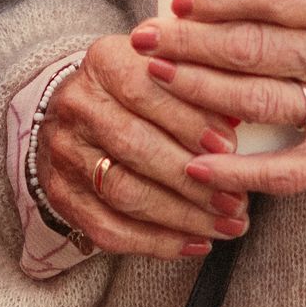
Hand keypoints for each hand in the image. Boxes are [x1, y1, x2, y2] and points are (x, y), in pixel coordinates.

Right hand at [32, 33, 247, 260]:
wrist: (80, 113)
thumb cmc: (141, 91)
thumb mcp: (166, 70)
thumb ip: (198, 84)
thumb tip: (242, 115)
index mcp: (104, 63)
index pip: (143, 90)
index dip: (188, 120)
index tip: (230, 146)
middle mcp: (78, 106)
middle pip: (134, 146)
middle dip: (192, 178)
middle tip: (237, 199)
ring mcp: (65, 154)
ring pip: (125, 193)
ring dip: (183, 215)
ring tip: (227, 224)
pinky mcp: (63, 196)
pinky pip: (109, 228)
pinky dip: (157, 242)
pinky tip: (196, 243)